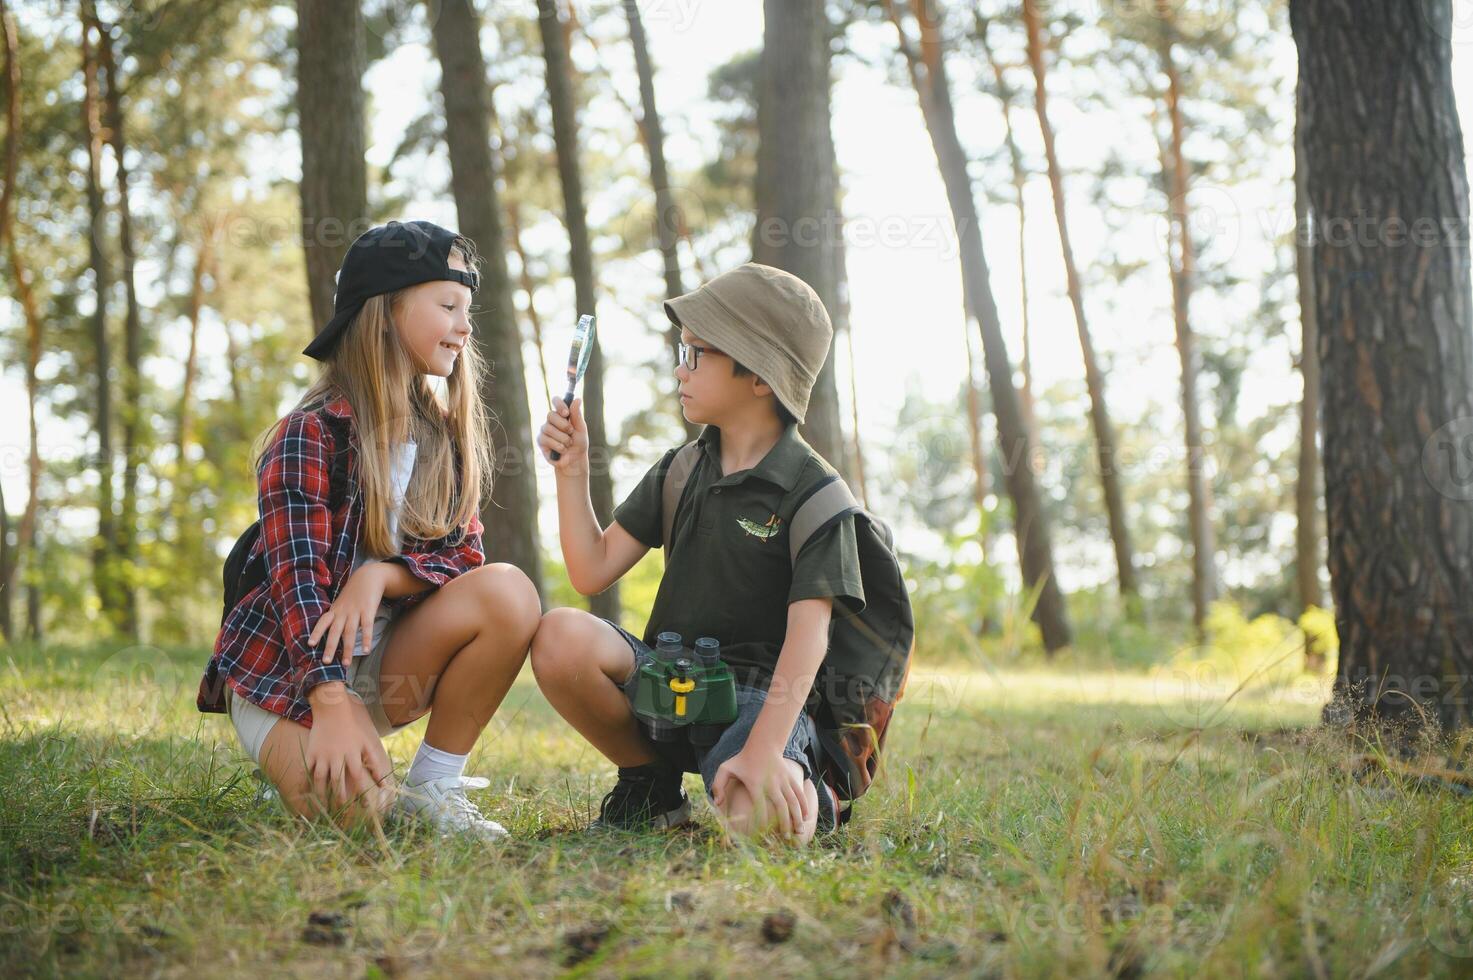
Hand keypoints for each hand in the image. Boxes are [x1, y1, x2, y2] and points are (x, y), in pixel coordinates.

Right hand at [305, 686, 393, 817]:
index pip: (358, 778)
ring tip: (325, 805)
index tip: (366, 807)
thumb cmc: (353, 726)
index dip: (362, 793)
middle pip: (337, 782)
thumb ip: (375, 761)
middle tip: (342, 809)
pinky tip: (310, 792)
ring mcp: (322, 754)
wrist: (332, 708)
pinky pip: (308, 770)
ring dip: (322, 794)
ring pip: (320, 779)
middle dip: (340, 797)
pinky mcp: (311, 752)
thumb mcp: (367, 741)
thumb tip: (384, 780)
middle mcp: (337, 756)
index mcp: (352, 753)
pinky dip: (309, 782)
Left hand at [309, 561, 388, 664]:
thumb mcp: (341, 603)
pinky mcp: (368, 610)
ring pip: (350, 632)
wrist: (368, 576)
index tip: (310, 644)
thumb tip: (331, 633)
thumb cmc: (354, 593)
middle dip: (329, 647)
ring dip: (347, 649)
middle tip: (325, 662)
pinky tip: (366, 650)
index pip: (323, 622)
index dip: (316, 632)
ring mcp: (355, 611)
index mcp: (335, 610)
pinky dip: (366, 639)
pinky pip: (366, 627)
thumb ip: (336, 616)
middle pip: (335, 631)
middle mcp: (343, 612)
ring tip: (345, 664)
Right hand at [537, 397, 587, 473]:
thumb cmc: (578, 443)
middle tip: (571, 432)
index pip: (556, 401)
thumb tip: (578, 399)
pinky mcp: (540, 440)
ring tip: (568, 444)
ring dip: (563, 438)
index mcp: (562, 414)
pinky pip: (547, 439)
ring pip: (549, 428)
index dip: (559, 404)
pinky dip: (558, 446)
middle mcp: (551, 420)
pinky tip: (562, 450)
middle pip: (550, 414)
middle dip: (563, 425)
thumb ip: (577, 415)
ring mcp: (544, 430)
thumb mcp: (580, 429)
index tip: (566, 413)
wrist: (574, 460)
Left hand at [711, 746, 810, 838]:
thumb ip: (718, 785)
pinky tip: (806, 817)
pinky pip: (799, 793)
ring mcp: (783, 780)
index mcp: (755, 784)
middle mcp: (771, 782)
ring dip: (797, 817)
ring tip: (799, 832)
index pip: (760, 805)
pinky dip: (804, 805)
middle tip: (785, 838)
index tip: (763, 834)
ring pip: (793, 801)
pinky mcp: (790, 778)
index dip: (763, 820)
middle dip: (785, 823)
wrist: (763, 744)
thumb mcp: (725, 768)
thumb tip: (717, 804)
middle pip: (781, 806)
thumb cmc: (742, 760)